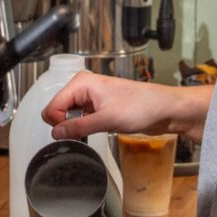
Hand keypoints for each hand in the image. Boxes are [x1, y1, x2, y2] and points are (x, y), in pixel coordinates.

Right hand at [41, 72, 195, 138]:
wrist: (163, 109)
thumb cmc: (142, 106)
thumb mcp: (106, 120)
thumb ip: (78, 127)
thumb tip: (56, 133)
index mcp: (82, 83)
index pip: (53, 106)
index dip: (58, 123)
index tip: (70, 133)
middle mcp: (84, 88)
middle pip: (58, 110)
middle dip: (65, 124)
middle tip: (83, 132)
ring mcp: (91, 98)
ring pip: (68, 116)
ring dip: (75, 126)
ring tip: (94, 130)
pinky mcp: (98, 108)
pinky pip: (80, 119)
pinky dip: (83, 127)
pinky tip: (96, 130)